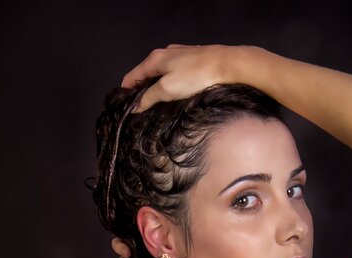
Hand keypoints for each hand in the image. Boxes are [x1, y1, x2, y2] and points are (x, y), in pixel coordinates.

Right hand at [121, 44, 239, 111]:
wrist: (226, 65)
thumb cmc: (195, 76)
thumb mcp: (167, 89)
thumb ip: (149, 97)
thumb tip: (135, 106)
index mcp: (154, 59)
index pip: (131, 76)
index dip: (126, 91)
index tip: (125, 107)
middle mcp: (164, 54)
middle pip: (145, 74)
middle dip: (140, 89)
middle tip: (140, 109)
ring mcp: (178, 56)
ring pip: (159, 73)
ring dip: (155, 87)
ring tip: (156, 104)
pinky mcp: (191, 60)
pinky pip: (173, 73)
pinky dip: (168, 83)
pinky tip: (174, 94)